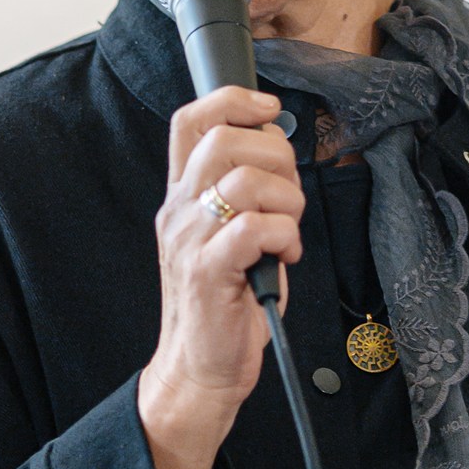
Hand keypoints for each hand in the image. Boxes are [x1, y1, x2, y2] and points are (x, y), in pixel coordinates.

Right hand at [138, 87, 304, 468]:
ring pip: (247, 180)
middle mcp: (178, 211)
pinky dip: (285, 236)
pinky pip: (256, 227)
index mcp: (180, 196)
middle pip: (226, 140)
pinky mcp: (208, 271)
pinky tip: (285, 257)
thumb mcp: (230, 235)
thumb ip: (245, 191)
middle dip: (277, 156)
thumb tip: (282, 150)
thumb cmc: (227, 302)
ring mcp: (190, 240)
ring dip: (288, 201)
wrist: (201, 369)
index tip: (269, 109)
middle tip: (290, 194)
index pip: (190, 120)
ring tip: (289, 232)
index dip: (232, 99)